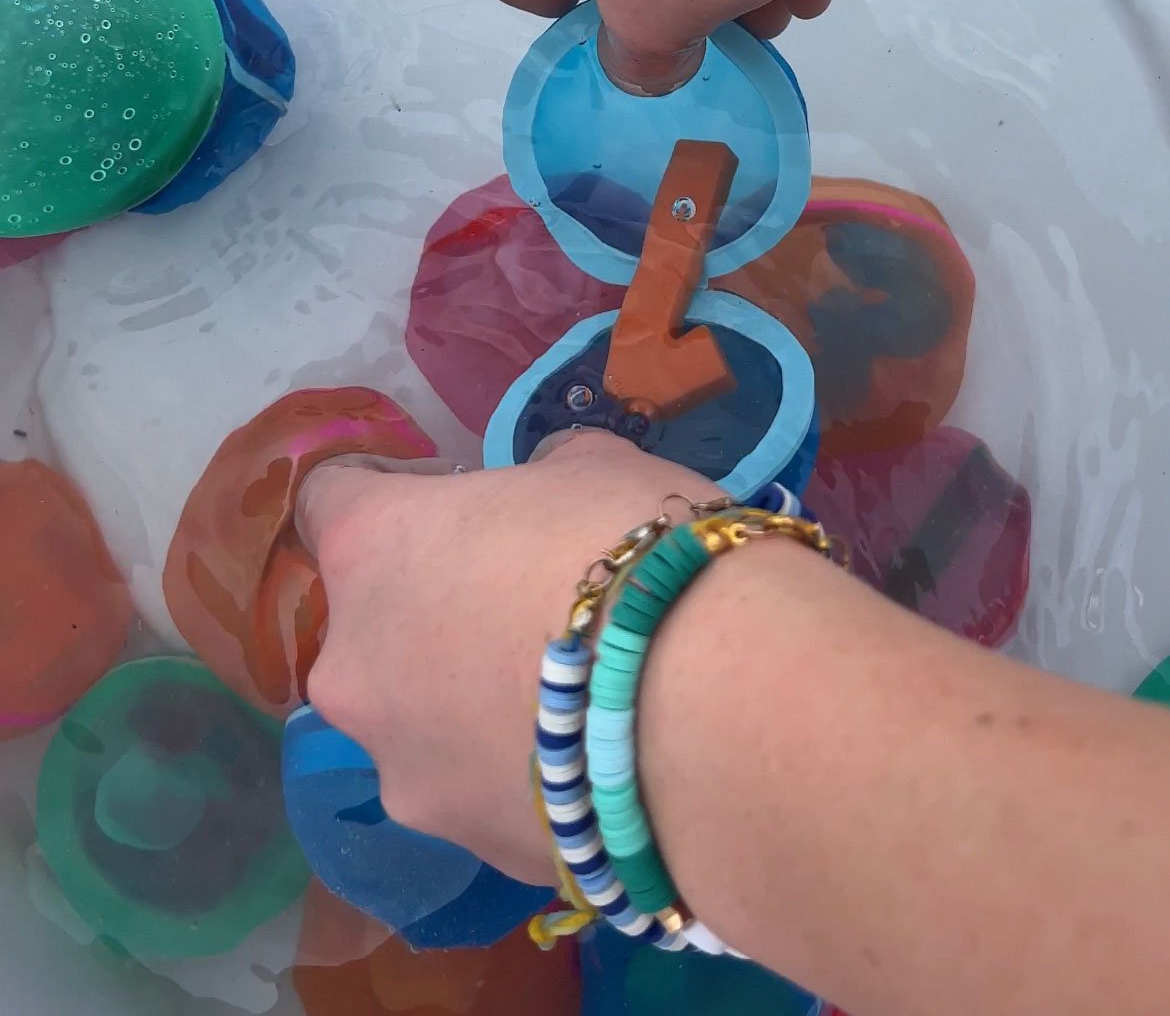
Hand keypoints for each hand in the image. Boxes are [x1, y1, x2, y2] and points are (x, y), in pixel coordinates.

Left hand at [299, 433, 717, 882]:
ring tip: (576, 701)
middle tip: (528, 602)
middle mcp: (354, 665)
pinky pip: (480, 791)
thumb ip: (540, 475)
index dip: (393, 490)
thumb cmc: (636, 553)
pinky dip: (520, 774)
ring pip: (418, 722)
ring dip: (469, 704)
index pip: (329, 496)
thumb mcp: (594, 466)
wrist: (715, 718)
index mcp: (371, 547)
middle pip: (370, 624)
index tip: (455, 496)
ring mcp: (400, 772)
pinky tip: (602, 761)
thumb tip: (539, 492)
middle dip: (432, 611)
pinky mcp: (465, 851)